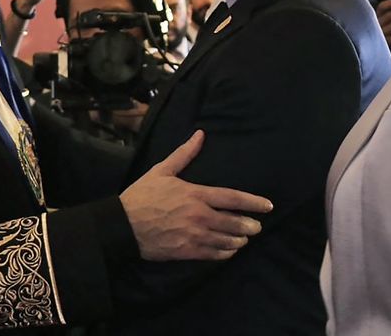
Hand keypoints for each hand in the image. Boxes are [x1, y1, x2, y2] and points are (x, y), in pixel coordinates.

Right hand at [120, 130, 272, 260]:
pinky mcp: (186, 252)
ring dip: (239, 241)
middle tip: (257, 228)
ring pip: (226, 241)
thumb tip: (200, 134)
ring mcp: (194, 235)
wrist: (123, 225)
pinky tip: (229, 251)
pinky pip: (213, 255)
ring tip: (244, 239)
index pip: (232, 198)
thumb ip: (184, 154)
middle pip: (234, 222)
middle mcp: (199, 216)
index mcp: (196, 194)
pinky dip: (225, 253)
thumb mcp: (162, 170)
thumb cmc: (143, 195)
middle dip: (249, 226)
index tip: (268, 206)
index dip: (253, 202)